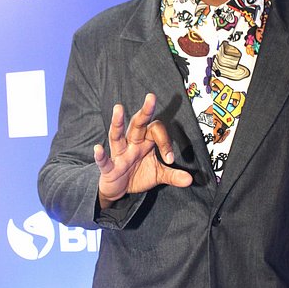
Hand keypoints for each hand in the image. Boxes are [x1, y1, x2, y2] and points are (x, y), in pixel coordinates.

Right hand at [94, 93, 192, 207]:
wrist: (119, 190)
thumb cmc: (138, 175)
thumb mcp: (158, 175)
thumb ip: (173, 175)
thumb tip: (190, 180)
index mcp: (144, 142)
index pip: (155, 132)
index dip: (165, 143)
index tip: (170, 159)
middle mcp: (131, 144)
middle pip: (137, 124)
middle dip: (144, 112)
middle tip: (151, 97)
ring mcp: (119, 154)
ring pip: (117, 135)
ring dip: (117, 123)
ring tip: (118, 108)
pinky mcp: (109, 168)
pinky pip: (104, 161)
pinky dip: (100, 156)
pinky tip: (98, 149)